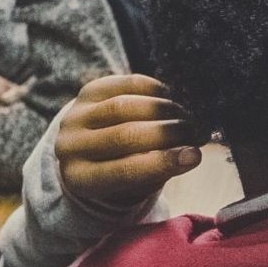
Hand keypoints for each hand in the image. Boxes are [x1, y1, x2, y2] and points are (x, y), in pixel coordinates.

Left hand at [56, 74, 204, 209]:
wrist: (87, 146)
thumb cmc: (120, 169)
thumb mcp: (133, 182)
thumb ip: (158, 170)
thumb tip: (191, 153)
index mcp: (80, 179)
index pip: (123, 171)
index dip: (163, 162)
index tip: (195, 156)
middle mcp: (69, 147)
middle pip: (125, 136)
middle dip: (168, 133)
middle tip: (197, 133)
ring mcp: (74, 116)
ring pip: (124, 107)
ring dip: (164, 111)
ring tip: (187, 118)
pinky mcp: (86, 91)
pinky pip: (124, 85)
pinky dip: (153, 90)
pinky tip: (170, 98)